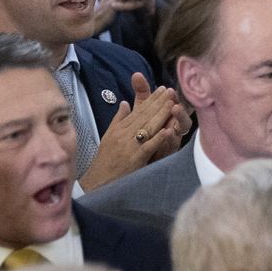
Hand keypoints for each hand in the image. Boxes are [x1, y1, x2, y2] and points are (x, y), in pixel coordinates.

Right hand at [78, 73, 182, 190]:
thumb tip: (124, 103)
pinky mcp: (135, 158)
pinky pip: (149, 146)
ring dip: (161, 115)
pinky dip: (159, 138)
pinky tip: (169, 131)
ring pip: (148, 127)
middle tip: (170, 91)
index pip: (138, 110)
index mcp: (119, 128)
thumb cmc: (106, 159)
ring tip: (173, 104)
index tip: (162, 89)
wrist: (99, 180)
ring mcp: (129, 145)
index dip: (151, 99)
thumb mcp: (109, 136)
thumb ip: (118, 119)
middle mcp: (124, 134)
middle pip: (144, 116)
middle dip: (159, 103)